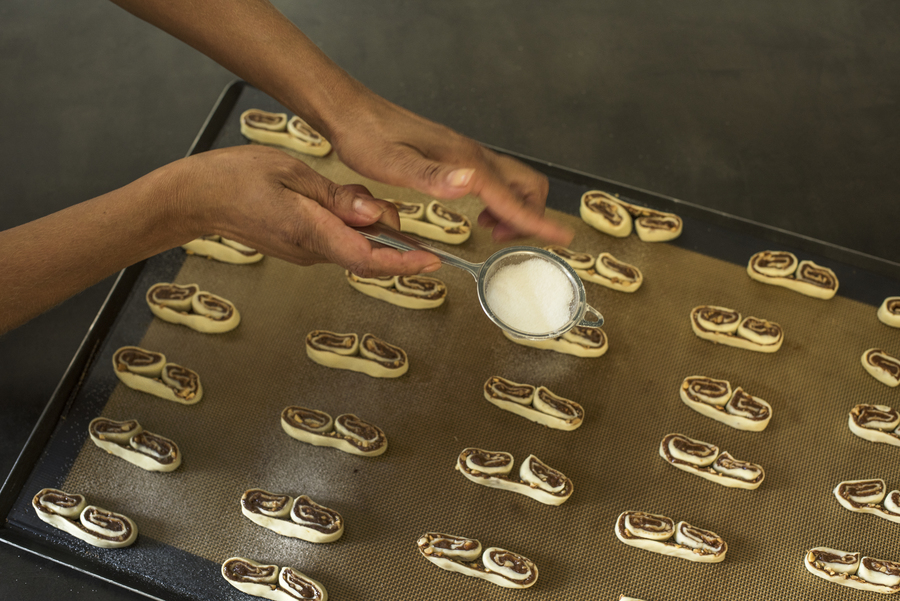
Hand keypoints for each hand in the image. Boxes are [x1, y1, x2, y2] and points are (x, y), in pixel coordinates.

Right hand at [173, 146, 440, 276]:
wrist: (195, 198)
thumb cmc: (234, 179)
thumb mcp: (290, 173)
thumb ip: (335, 198)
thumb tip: (372, 214)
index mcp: (310, 233)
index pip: (367, 257)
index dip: (403, 262)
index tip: (431, 261)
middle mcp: (311, 251)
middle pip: (368, 253)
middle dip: (391, 235)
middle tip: (389, 207)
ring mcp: (306, 252)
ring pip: (355, 246)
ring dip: (371, 228)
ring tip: (361, 199)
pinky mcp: (302, 246)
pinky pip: (340, 241)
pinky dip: (354, 226)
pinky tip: (348, 204)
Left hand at [328, 91, 573, 244]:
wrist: (353, 113)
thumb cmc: (367, 138)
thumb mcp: (393, 164)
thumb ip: (432, 176)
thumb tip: (472, 183)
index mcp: (464, 162)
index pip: (513, 197)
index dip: (539, 222)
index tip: (563, 238)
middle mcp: (473, 156)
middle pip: (528, 185)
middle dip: (531, 215)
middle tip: (505, 240)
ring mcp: (467, 154)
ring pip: (514, 182)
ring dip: (516, 209)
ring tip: (491, 230)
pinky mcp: (457, 156)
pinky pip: (495, 180)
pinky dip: (499, 200)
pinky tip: (478, 212)